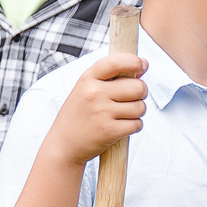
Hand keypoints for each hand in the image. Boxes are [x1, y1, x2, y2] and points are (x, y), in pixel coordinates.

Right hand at [44, 52, 147, 168]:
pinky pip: (137, 124)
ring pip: (140, 107)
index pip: (116, 61)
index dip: (134, 62)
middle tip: (131, 99)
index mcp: (88, 79)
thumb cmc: (79, 115)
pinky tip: (122, 127)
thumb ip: (110, 77)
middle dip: (140, 93)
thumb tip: (143, 65)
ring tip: (123, 115)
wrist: (63, 145)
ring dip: (137, 113)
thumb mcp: (85, 89)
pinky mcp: (109, 131)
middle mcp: (94, 93)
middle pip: (138, 87)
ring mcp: (102, 112)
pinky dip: (134, 126)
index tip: (142, 66)